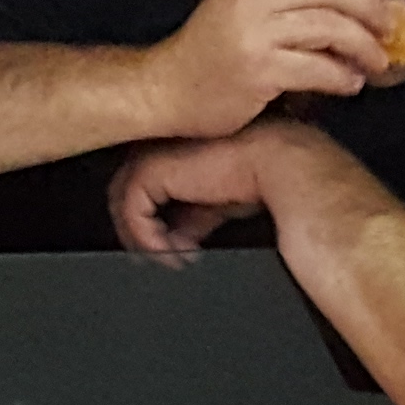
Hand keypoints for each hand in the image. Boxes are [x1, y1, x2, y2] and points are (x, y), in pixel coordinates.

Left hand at [111, 132, 275, 260]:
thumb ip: (195, 216)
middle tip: (158, 257)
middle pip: (129, 190)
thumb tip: (182, 241)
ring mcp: (155, 153)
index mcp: (180, 148)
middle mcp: (163, 145)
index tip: (171, 245)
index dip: (151, 218)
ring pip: (122, 198)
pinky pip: (132, 209)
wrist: (283, 169)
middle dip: (138, 228)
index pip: (147, 183)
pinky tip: (168, 252)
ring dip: (139, 236)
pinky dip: (145, 236)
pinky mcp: (153, 168)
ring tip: (166, 258)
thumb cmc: (268, 177)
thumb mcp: (222, 202)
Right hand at [130, 0, 395, 144]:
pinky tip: (348, 84)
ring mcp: (254, 34)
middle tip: (387, 31)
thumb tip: (349, 5)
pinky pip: (318, 68)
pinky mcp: (259, 71)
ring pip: (332, 28)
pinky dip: (342, 77)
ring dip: (364, 47)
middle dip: (370, 11)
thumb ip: (284, 0)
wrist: (163, 90)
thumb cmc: (207, 54)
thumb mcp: (240, 8)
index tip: (375, 4)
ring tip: (374, 63)